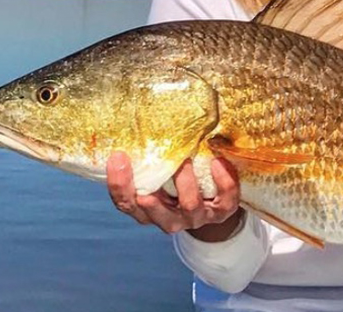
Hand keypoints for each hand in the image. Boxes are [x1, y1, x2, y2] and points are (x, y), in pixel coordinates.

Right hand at [106, 152, 241, 239]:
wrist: (213, 203)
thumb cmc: (178, 181)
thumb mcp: (160, 172)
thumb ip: (148, 158)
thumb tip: (132, 122)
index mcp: (146, 209)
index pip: (125, 203)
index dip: (119, 183)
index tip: (117, 156)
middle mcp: (169, 219)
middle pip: (153, 213)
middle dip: (152, 195)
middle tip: (155, 168)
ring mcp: (196, 217)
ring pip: (189, 206)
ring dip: (186, 183)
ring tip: (186, 159)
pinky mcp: (222, 212)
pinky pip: (225, 201)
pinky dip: (223, 182)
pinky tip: (218, 162)